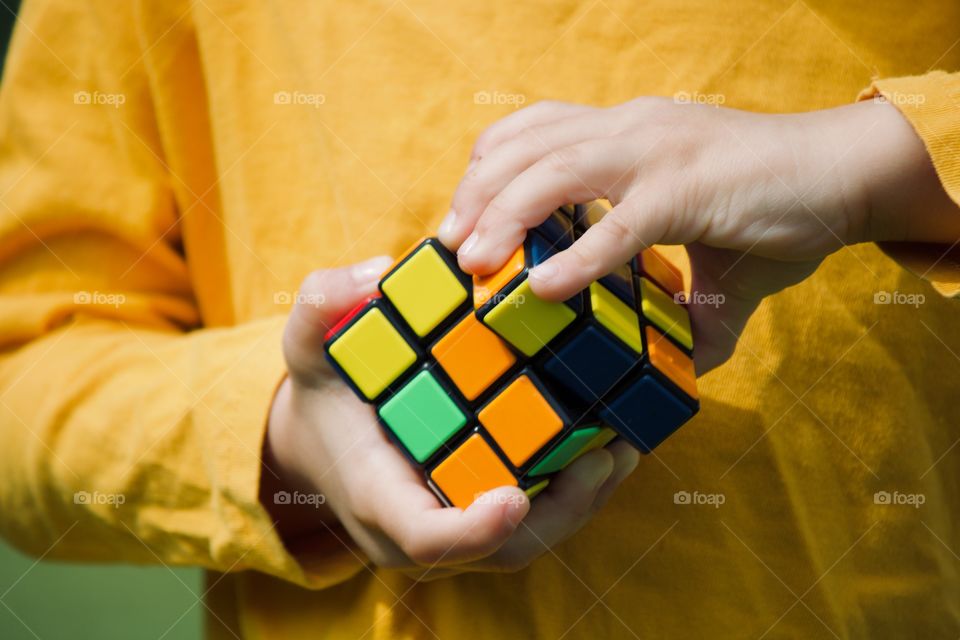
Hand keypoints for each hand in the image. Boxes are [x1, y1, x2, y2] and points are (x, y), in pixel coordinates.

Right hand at [261, 257, 639, 579]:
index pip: (424, 535)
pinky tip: (609, 442)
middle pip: (499, 547)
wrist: (325, 436)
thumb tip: (377, 273)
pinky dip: (574, 486)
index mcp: (376, 494)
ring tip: (623, 449)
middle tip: (604, 458)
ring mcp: (456, 523)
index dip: (470, 528)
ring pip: (528, 537)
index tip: (512, 499)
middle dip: (558, 510)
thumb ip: (323, 305)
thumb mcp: (308, 341)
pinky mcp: (481, 506)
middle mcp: (421, 527)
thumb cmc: (324, 391)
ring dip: (581, 500)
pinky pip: (534, 513)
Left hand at [440, 98, 959, 372]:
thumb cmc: (776, 206)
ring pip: (553, 172)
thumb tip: (682, 355)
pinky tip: (542, 290)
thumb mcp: (706, 243)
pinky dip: (574, 259)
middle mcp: (631, 130)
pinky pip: (617, 225)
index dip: (487, 170)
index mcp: (626, 133)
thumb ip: (682, 294)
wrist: (849, 176)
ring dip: (504, 219)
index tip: (466, 222)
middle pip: (523, 145)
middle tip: (452, 250)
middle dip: (476, 195)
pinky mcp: (688, 191)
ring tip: (475, 265)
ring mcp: (657, 154)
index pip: (533, 130)